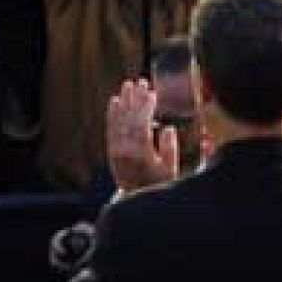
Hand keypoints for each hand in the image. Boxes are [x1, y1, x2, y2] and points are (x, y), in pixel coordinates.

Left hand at [105, 79, 178, 194]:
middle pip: (129, 119)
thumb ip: (169, 148)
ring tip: (128, 85)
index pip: (141, 124)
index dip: (146, 107)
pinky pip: (110, 128)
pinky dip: (112, 113)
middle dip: (135, 99)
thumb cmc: (158, 184)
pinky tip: (114, 101)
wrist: (137, 199)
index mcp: (141, 154)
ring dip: (123, 101)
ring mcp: (116, 150)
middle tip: (140, 82)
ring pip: (118, 121)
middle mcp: (125, 150)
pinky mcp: (111, 150)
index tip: (152, 93)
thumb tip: (166, 128)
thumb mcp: (170, 169)